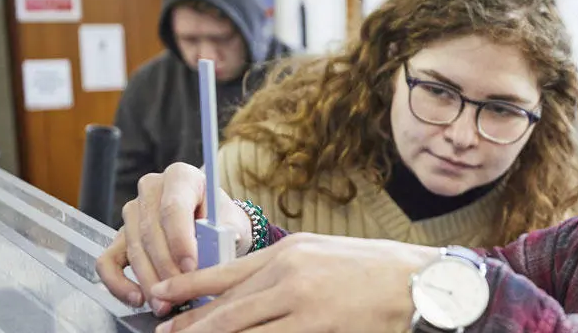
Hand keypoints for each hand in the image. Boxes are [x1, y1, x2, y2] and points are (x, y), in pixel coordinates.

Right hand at [94, 163, 251, 315]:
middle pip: (150, 231)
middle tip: (180, 292)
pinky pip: (108, 261)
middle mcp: (151, 189)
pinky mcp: (118, 236)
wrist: (214, 226)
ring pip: (133, 249)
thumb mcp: (230, 223)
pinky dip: (118, 284)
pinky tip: (137, 298)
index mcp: (181, 176)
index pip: (173, 207)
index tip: (191, 267)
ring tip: (165, 303)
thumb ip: (221, 235)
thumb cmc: (222, 222)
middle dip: (166, 267)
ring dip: (148, 280)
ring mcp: (131, 211)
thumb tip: (214, 252)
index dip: (180, 240)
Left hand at [149, 233, 436, 332]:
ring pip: (241, 328)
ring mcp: (303, 304)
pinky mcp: (319, 327)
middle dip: (190, 325)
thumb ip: (283, 269)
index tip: (159, 295)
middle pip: (227, 306)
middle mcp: (290, 274)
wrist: (418, 281)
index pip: (225, 272)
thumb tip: (243, 290)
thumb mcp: (322, 254)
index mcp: (289, 253)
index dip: (187, 285)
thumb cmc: (372, 269)